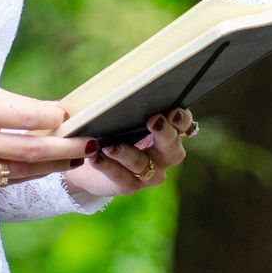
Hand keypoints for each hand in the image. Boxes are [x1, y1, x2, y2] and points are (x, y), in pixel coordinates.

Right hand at [0, 85, 90, 191]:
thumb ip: (16, 105)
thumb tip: (58, 111)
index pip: (26, 116)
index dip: (55, 117)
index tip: (72, 115)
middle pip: (31, 149)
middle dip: (67, 148)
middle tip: (92, 143)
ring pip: (23, 170)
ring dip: (55, 164)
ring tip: (77, 156)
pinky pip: (8, 181)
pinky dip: (32, 173)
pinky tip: (47, 165)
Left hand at [64, 108, 194, 197]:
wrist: (87, 156)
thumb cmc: (107, 124)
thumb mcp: (117, 110)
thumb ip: (124, 101)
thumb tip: (118, 86)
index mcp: (167, 131)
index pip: (184, 125)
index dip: (182, 119)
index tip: (173, 111)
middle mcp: (163, 154)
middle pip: (173, 149)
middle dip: (165, 134)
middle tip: (153, 121)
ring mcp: (147, 173)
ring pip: (143, 165)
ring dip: (127, 153)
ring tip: (109, 144)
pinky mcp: (128, 185)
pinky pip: (120, 177)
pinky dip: (108, 166)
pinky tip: (95, 156)